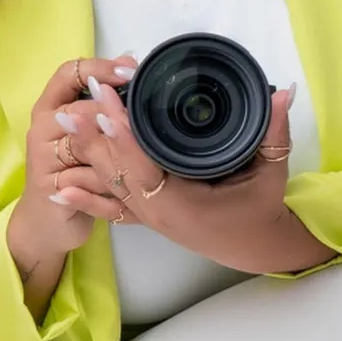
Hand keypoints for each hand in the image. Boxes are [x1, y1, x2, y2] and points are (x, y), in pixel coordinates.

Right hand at [7, 55, 140, 276]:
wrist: (49, 220)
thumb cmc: (75, 171)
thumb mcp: (89, 135)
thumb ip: (103, 104)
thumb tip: (132, 62)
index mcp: (51, 107)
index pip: (68, 73)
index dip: (99, 68)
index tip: (131, 69)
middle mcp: (42, 127)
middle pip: (81, 108)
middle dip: (115, 112)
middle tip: (147, 113)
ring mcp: (42, 156)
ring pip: (85, 144)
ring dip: (115, 148)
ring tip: (143, 148)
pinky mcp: (48, 185)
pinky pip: (85, 177)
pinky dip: (109, 180)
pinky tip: (130, 183)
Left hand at [69, 78, 326, 273]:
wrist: (256, 248)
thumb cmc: (262, 210)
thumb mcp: (272, 171)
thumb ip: (275, 131)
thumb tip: (282, 92)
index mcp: (181, 203)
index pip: (143, 164)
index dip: (123, 135)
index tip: (105, 105)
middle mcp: (157, 213)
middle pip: (117, 173)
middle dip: (95, 137)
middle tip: (74, 103)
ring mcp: (148, 218)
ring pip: (109, 185)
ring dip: (85, 155)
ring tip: (63, 122)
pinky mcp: (147, 218)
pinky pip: (110, 206)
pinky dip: (85, 196)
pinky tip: (59, 187)